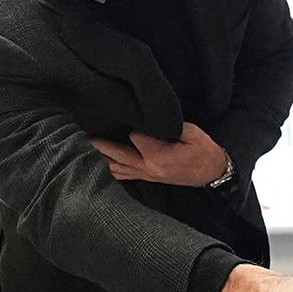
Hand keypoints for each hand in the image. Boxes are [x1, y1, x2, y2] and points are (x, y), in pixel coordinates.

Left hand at [89, 123, 228, 185]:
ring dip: (100, 157)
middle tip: (81, 131)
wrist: (211, 173)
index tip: (126, 113)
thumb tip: (151, 119)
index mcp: (160, 156)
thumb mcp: (193, 133)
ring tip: (84, 146)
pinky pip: (121, 175)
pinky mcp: (145, 178)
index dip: (130, 124)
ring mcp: (145, 175)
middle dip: (99, 143)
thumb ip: (170, 125)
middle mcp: (148, 168)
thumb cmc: (204, 152)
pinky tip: (97, 161)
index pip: (134, 137)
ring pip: (115, 168)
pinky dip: (108, 168)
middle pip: (116, 155)